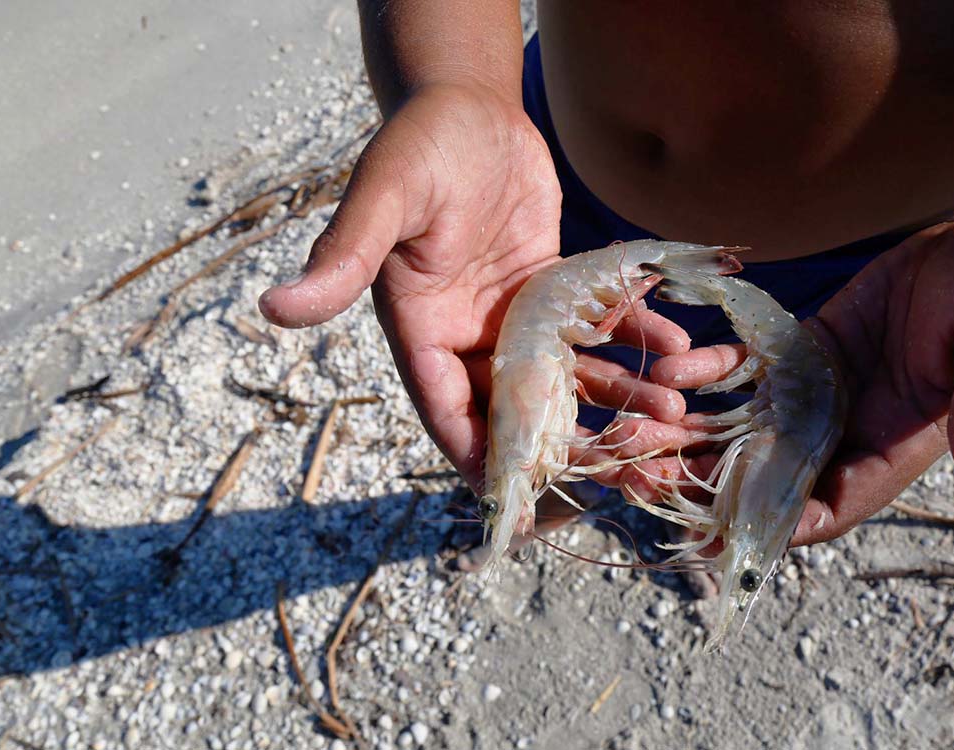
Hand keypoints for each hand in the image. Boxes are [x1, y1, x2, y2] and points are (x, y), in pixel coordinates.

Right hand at [259, 83, 687, 487]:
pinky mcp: (553, 290)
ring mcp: (514, 317)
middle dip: (574, 447)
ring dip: (621, 400)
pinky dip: (636, 337)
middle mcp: (468, 336)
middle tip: (633, 476)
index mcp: (421, 332)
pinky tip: (678, 349)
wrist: (465, 104)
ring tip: (674, 421)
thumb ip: (343, 257)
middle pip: (521, 409)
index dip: (485, 458)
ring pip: (570, 376)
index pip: (448, 411)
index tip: (529, 506)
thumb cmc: (417, 144)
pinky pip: (597, 326)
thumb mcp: (383, 199)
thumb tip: (274, 309)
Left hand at [606, 214, 953, 545]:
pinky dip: (706, 374)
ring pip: (743, 429)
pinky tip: (667, 372)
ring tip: (628, 435)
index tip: (713, 534)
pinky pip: (745, 372)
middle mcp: (846, 432)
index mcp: (892, 450)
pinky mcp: (800, 352)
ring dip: (687, 437)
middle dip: (704, 485)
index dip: (772, 526)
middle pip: (766, 476)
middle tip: (640, 482)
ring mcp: (818, 393)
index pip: (827, 508)